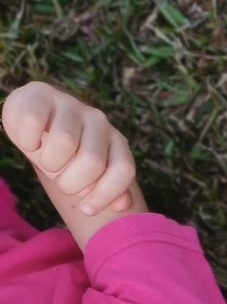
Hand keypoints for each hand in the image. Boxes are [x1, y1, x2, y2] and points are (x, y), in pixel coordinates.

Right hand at [2, 81, 135, 215]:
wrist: (35, 121)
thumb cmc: (66, 154)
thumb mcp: (88, 175)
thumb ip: (108, 188)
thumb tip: (123, 205)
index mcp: (116, 142)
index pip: (123, 169)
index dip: (105, 194)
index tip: (86, 209)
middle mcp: (99, 121)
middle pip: (92, 161)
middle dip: (71, 182)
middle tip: (61, 180)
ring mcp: (71, 104)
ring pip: (64, 142)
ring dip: (49, 163)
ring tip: (47, 161)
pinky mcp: (42, 94)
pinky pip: (33, 122)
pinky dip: (27, 140)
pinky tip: (30, 141)